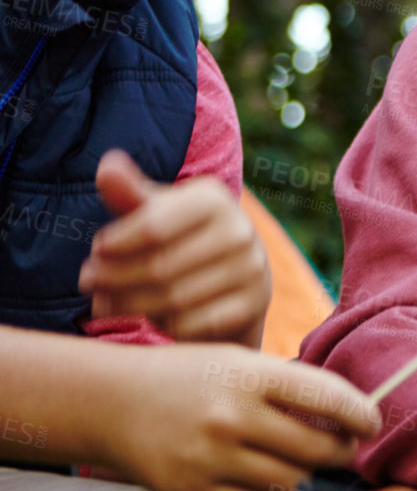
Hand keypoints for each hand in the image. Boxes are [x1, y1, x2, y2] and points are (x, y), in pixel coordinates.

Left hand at [79, 149, 270, 344]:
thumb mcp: (157, 210)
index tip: (96, 252)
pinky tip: (148, 317)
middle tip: (89, 283)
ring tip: (105, 303)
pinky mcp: (253, 304)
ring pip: (174, 299)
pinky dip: (165, 325)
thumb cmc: (182, 236)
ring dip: (130, 305)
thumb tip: (108, 165)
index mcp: (214, 199)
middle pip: (159, 267)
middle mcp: (240, 231)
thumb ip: (129, 192)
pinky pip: (194, 323)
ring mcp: (251, 270)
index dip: (115, 244)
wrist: (237, 274)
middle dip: (114, 278)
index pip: (152, 227)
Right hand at [100, 344, 380, 490]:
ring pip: (291, 482)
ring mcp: (210, 459)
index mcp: (249, 376)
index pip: (327, 398)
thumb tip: (352, 416)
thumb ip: (291, 388)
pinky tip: (255, 476)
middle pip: (316, 450)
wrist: (112, 404)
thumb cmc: (191, 379)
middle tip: (341, 447)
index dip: (361, 414)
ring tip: (294, 458)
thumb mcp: (239, 364)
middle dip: (340, 451)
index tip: (372, 422)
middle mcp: (231, 418)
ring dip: (302, 474)